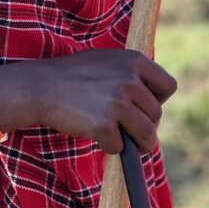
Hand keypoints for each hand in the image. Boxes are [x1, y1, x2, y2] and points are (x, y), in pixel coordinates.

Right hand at [0, 49, 176, 154]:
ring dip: (138, 144)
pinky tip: (94, 135)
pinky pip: (120, 147)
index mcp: (134, 60)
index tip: (142, 107)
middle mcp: (129, 79)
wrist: (40, 87)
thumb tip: (155, 100)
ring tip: (122, 141)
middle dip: (144, 125)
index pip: (168, 86)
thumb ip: (131, 74)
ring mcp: (117, 102)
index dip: (157, 100)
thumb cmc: (73, 76)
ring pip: (147, 134)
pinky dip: (109, 147)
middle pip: (156, 115)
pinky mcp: (103, 124)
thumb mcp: (106, 61)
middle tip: (124, 126)